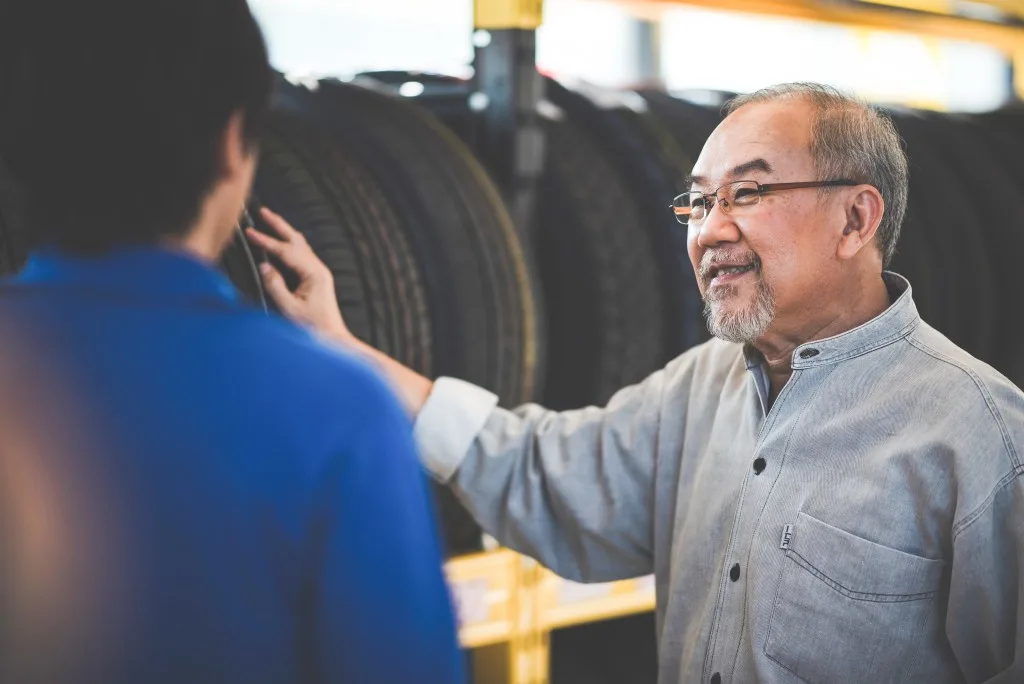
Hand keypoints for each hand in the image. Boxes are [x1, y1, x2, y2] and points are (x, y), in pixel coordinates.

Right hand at [245, 207, 352, 342]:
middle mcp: (319, 270)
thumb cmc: (314, 328)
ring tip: (270, 221)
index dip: (266, 241)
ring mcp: (319, 274)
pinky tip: (282, 243)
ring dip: (284, 233)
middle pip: (296, 240)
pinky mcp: (316, 280)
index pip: (286, 251)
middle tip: (263, 212)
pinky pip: (301, 255)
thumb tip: (265, 268)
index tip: (250, 233)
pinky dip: (289, 245)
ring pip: (300, 246)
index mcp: (314, 274)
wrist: (333, 339)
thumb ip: (275, 287)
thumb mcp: (289, 309)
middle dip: (279, 225)